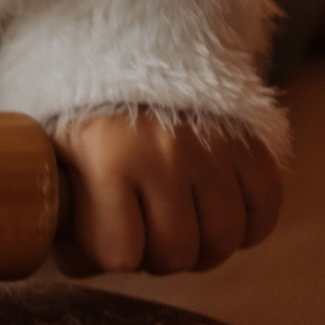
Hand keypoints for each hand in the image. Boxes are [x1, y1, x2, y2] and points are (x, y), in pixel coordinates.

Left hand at [53, 112, 285, 275]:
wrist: (135, 59)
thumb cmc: (90, 126)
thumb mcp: (59, 162)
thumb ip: (64, 218)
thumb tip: (85, 265)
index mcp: (108, 159)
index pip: (119, 254)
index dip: (113, 256)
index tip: (108, 236)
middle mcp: (164, 153)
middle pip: (176, 253)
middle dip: (158, 258)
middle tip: (148, 236)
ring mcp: (213, 147)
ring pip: (222, 239)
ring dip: (202, 249)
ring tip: (183, 228)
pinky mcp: (250, 143)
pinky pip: (265, 209)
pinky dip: (247, 227)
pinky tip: (218, 216)